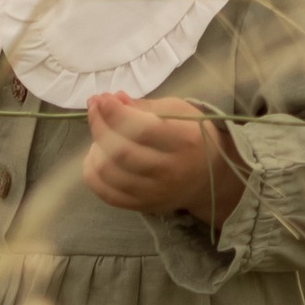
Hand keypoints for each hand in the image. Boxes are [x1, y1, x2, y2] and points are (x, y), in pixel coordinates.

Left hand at [82, 92, 243, 228]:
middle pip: (121, 152)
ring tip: (100, 133)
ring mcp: (156, 193)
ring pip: (110, 174)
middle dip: (99, 126)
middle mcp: (171, 171)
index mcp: (185, 141)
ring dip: (95, 148)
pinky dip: (93, 173)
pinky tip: (97, 155)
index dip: (114, 113)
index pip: (142, 129)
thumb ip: (143, 106)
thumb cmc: (193, 135)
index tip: (101, 98)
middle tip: (94, 108)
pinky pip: (108, 194)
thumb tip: (112, 100)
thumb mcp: (178, 110)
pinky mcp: (144, 206)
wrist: (211, 177)